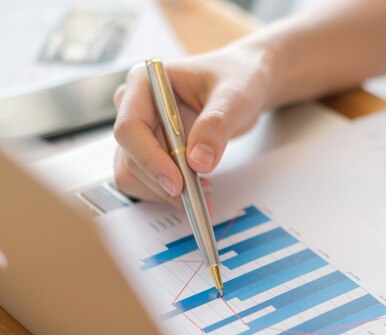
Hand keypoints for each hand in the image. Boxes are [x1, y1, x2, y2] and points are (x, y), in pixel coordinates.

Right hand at [113, 44, 274, 207]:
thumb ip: (216, 125)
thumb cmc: (237, 78)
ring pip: (136, 175)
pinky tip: (200, 187)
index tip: (177, 183)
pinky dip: (171, 193)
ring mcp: (143, 131)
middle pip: (130, 158)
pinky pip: (150, 182)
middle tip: (199, 197)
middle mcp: (135, 107)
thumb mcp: (234, 97)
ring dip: (166, 192)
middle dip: (163, 182)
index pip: (130, 128)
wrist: (245, 83)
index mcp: (144, 83)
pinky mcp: (153, 150)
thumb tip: (198, 161)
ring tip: (204, 192)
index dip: (150, 159)